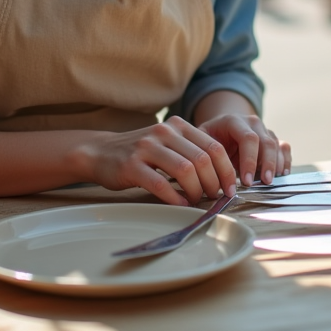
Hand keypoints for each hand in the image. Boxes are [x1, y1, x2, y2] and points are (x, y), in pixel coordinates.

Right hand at [84, 116, 236, 205]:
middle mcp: (164, 132)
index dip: (226, 170)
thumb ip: (191, 152)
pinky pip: (160, 184)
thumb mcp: (167, 143)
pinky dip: (175, 198)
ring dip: (196, 191)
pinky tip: (180, 204)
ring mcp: (147, 147)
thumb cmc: (140, 153)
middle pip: (202, 159)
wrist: (100, 152)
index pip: (213, 147)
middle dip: (213, 183)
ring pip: (185, 170)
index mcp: (178, 126)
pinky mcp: (131, 165)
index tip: (230, 188)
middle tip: (214, 197)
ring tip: (196, 200)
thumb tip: (222, 179)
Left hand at [198, 113, 290, 187]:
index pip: (248, 138)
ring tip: (271, 181)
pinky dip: (285, 160)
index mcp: (234, 121)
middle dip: (267, 164)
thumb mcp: (202, 140)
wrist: (221, 127)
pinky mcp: (273, 139)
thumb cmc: (210, 138)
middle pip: (267, 142)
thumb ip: (206, 153)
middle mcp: (253, 123)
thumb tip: (209, 177)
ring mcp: (264, 130)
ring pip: (277, 145)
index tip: (247, 181)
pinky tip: (282, 174)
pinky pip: (284, 148)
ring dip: (276, 165)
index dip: (250, 160)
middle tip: (264, 183)